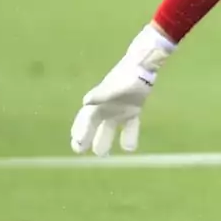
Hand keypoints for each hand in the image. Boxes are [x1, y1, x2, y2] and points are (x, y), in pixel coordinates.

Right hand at [70, 24, 176, 155]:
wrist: (142, 66)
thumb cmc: (127, 75)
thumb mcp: (113, 86)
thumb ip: (101, 94)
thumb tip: (86, 102)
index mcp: (98, 101)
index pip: (85, 119)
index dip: (81, 130)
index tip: (78, 142)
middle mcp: (106, 107)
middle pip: (92, 125)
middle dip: (85, 137)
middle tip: (79, 150)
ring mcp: (119, 109)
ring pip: (108, 128)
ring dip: (104, 140)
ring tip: (102, 154)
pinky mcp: (132, 110)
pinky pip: (129, 126)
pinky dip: (129, 136)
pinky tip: (129, 148)